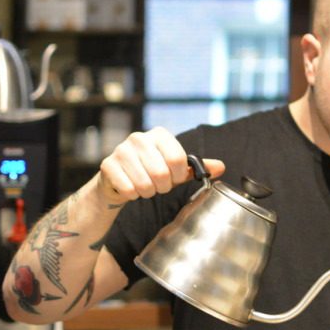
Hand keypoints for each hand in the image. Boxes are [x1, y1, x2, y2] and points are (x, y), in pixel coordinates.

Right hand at [97, 127, 224, 201]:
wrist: (120, 178)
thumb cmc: (152, 171)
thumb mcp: (177, 168)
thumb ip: (198, 167)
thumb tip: (221, 167)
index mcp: (160, 134)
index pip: (178, 159)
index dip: (179, 176)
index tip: (174, 178)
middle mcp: (139, 138)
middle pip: (162, 173)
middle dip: (163, 187)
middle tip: (158, 185)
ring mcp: (121, 150)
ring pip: (144, 184)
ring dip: (148, 192)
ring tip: (145, 187)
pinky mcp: (107, 164)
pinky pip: (128, 189)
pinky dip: (133, 195)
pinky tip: (130, 188)